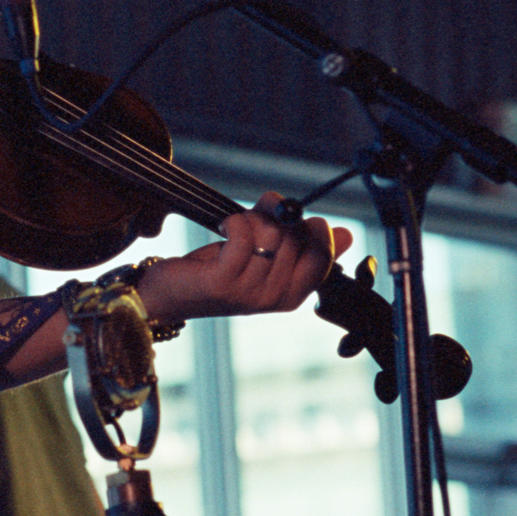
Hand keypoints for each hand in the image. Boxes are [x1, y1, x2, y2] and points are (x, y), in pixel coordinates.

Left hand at [137, 192, 350, 325]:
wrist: (171, 292)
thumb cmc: (219, 267)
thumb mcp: (265, 251)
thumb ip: (299, 240)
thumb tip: (345, 234)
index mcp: (293, 293)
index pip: (324, 255)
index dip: (313, 228)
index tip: (291, 218)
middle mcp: (276, 297)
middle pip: (295, 237)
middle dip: (274, 218)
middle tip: (253, 220)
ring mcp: (251, 293)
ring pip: (269, 233)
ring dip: (251, 219)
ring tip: (235, 229)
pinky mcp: (225, 282)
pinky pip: (244, 235)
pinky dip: (235, 222)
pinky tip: (224, 228)